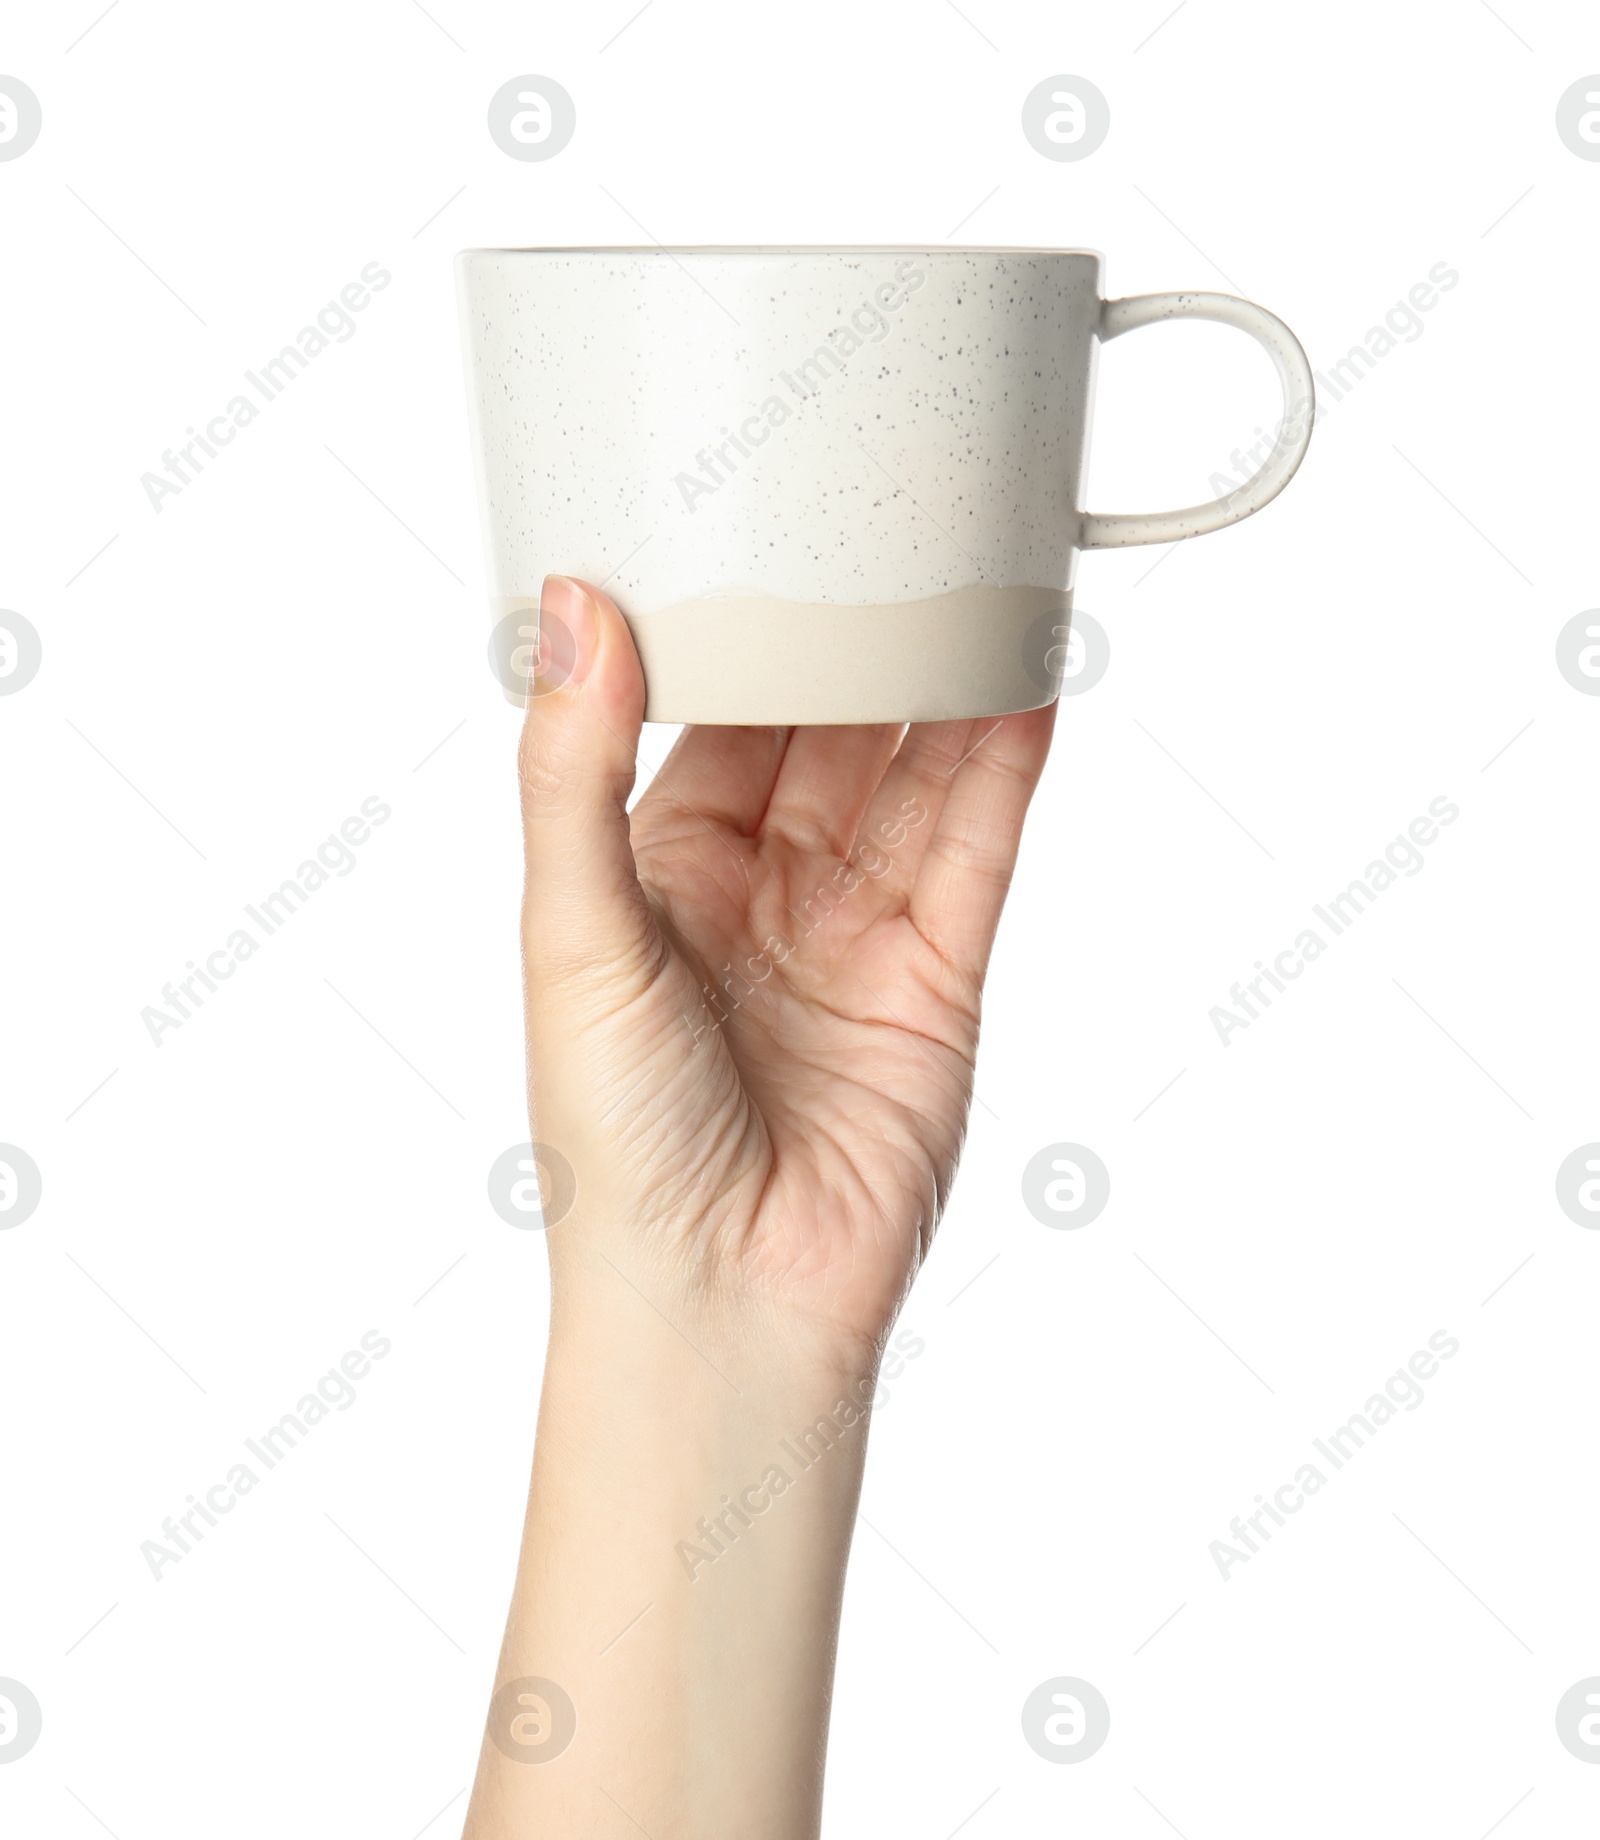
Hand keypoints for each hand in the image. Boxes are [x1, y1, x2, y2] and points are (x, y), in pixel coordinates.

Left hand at [520, 574, 1056, 1365]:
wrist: (724, 1303)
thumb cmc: (618, 1147)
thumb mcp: (574, 935)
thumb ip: (575, 769)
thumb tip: (569, 611)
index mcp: (655, 872)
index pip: (714, 718)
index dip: (747, 627)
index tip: (770, 524)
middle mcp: (761, 892)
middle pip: (827, 732)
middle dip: (863, 637)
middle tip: (899, 525)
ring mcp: (857, 931)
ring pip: (914, 774)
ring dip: (947, 682)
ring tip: (982, 572)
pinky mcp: (939, 975)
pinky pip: (976, 844)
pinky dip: (1003, 761)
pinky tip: (1023, 679)